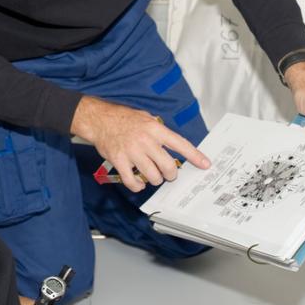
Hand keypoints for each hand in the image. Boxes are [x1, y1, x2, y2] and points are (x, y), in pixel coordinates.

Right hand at [70, 96, 210, 192]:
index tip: (205, 164)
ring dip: (155, 180)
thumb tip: (174, 146)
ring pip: (153, 176)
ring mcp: (132, 152)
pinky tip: (138, 183)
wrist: (100, 119)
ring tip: (151, 175)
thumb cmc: (124, 119)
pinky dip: (138, 186)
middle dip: (170, 174)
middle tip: (167, 173)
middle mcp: (146, 140)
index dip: (195, 156)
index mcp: (155, 129)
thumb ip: (159, 132)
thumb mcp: (145, 118)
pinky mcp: (119, 161)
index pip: (180, 144)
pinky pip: (133, 181)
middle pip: (168, 166)